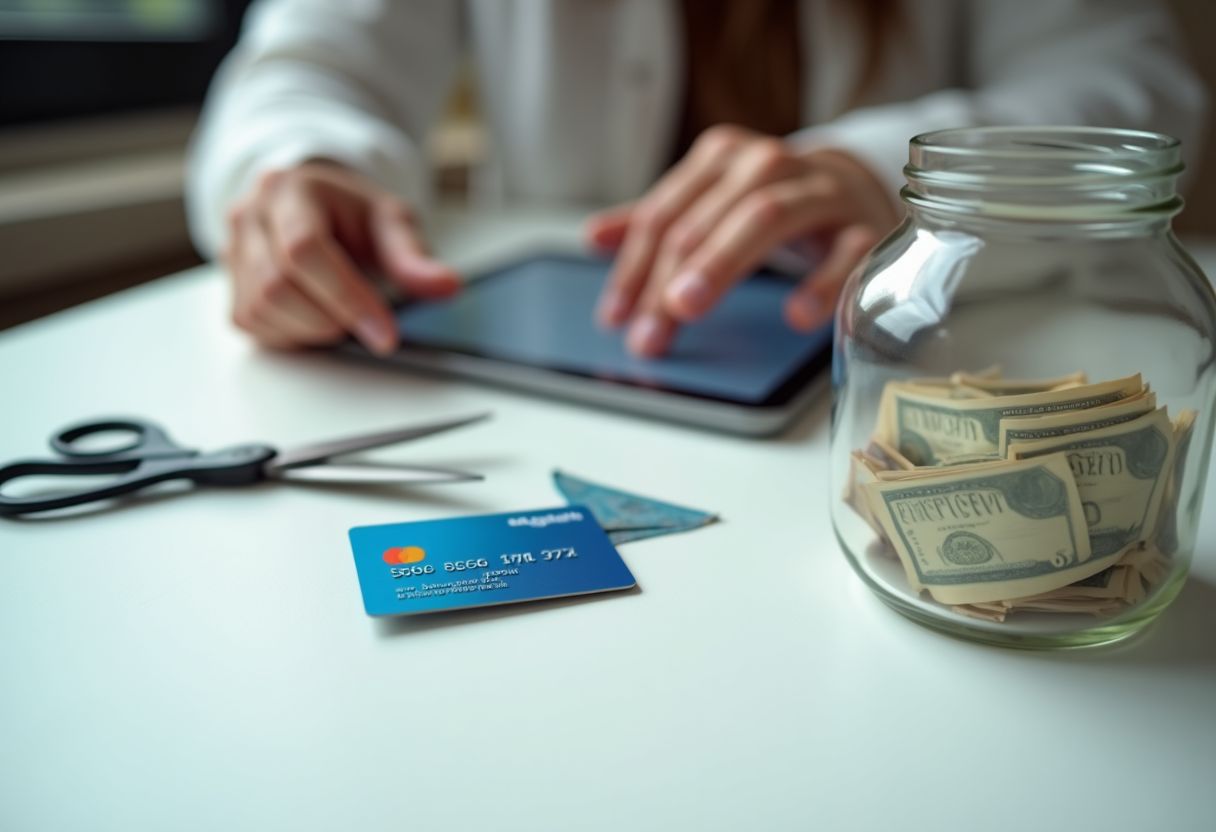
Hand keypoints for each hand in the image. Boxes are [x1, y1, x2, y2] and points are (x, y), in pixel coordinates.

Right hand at [222, 161, 459, 353]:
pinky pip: (253, 324)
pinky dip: (292, 335)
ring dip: (311, 330)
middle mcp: (250, 215)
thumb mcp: (390, 221)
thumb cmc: (350, 213)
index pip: (306, 249)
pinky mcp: (230, 286)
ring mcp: (231, 250)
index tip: (385, 334)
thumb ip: (413, 255)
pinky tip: (317, 318)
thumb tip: (445, 285)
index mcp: (290, 189)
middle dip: (331, 318)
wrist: (311, 205)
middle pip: (278, 285)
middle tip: (369, 324)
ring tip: (342, 314)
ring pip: (261, 311)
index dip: (347, 298)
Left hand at [586, 125, 898, 356]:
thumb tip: (594, 238)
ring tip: (686, 306)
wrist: (857, 184)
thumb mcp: (712, 203)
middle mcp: (769, 165)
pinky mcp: (865, 226)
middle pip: (708, 219)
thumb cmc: (773, 200)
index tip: (615, 318)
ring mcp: (821, 192)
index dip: (634, 267)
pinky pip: (847, 253)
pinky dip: (821, 282)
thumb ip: (659, 222)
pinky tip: (796, 315)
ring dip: (722, 264)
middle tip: (648, 329)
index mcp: (723, 159)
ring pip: (767, 218)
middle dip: (669, 275)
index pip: (666, 214)